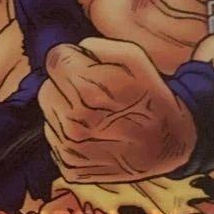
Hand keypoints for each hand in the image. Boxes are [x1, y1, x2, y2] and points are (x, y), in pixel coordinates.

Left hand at [39, 37, 194, 182]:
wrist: (166, 145)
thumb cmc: (150, 98)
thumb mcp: (133, 57)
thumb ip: (95, 46)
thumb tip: (68, 51)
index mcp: (88, 90)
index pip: (53, 60)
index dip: (71, 59)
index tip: (84, 67)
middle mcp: (74, 121)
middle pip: (47, 87)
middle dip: (65, 85)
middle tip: (92, 93)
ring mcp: (70, 148)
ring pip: (48, 114)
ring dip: (65, 110)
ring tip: (95, 114)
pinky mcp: (69, 167)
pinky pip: (54, 139)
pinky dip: (67, 135)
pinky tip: (93, 134)